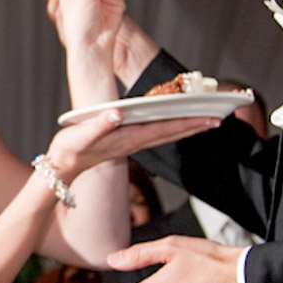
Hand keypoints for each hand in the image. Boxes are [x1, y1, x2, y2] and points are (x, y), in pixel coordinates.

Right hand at [45, 110, 217, 182]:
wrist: (62, 168)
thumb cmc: (70, 150)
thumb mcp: (81, 137)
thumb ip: (99, 125)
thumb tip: (117, 114)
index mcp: (128, 138)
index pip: (165, 128)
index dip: (188, 122)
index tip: (209, 118)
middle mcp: (135, 142)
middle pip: (172, 132)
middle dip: (196, 125)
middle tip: (220, 118)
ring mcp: (133, 143)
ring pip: (167, 134)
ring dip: (188, 127)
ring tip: (206, 120)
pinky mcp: (128, 142)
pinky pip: (157, 133)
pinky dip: (172, 127)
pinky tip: (177, 122)